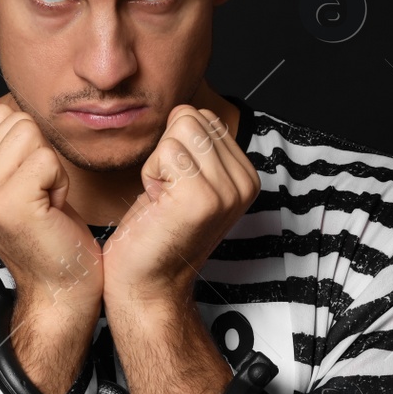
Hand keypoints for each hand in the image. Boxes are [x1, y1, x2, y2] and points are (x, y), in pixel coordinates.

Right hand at [0, 96, 103, 322]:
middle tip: (40, 195)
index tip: (29, 183)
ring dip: (52, 168)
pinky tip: (52, 210)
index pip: (1, 113)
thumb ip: (4, 144)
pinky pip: (47, 159)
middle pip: (18, 120)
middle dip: (41, 153)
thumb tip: (13, 100)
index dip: (29, 143)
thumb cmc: (47, 232)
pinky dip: (60, 182)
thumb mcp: (14, 181)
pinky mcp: (9, 203)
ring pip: (33, 135)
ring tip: (45, 201)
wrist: (59, 285)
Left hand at [101, 105, 259, 306]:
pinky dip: (150, 175)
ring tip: (163, 199)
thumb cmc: (156, 231)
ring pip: (179, 130)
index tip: (176, 187)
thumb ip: (198, 146)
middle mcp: (245, 182)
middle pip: (192, 117)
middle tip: (167, 193)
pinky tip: (158, 205)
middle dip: (167, 151)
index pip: (203, 117)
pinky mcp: (202, 198)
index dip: (177, 146)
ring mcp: (227, 190)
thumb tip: (186, 109)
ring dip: (158, 163)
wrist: (147, 284)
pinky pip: (166, 151)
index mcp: (245, 175)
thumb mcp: (186, 180)